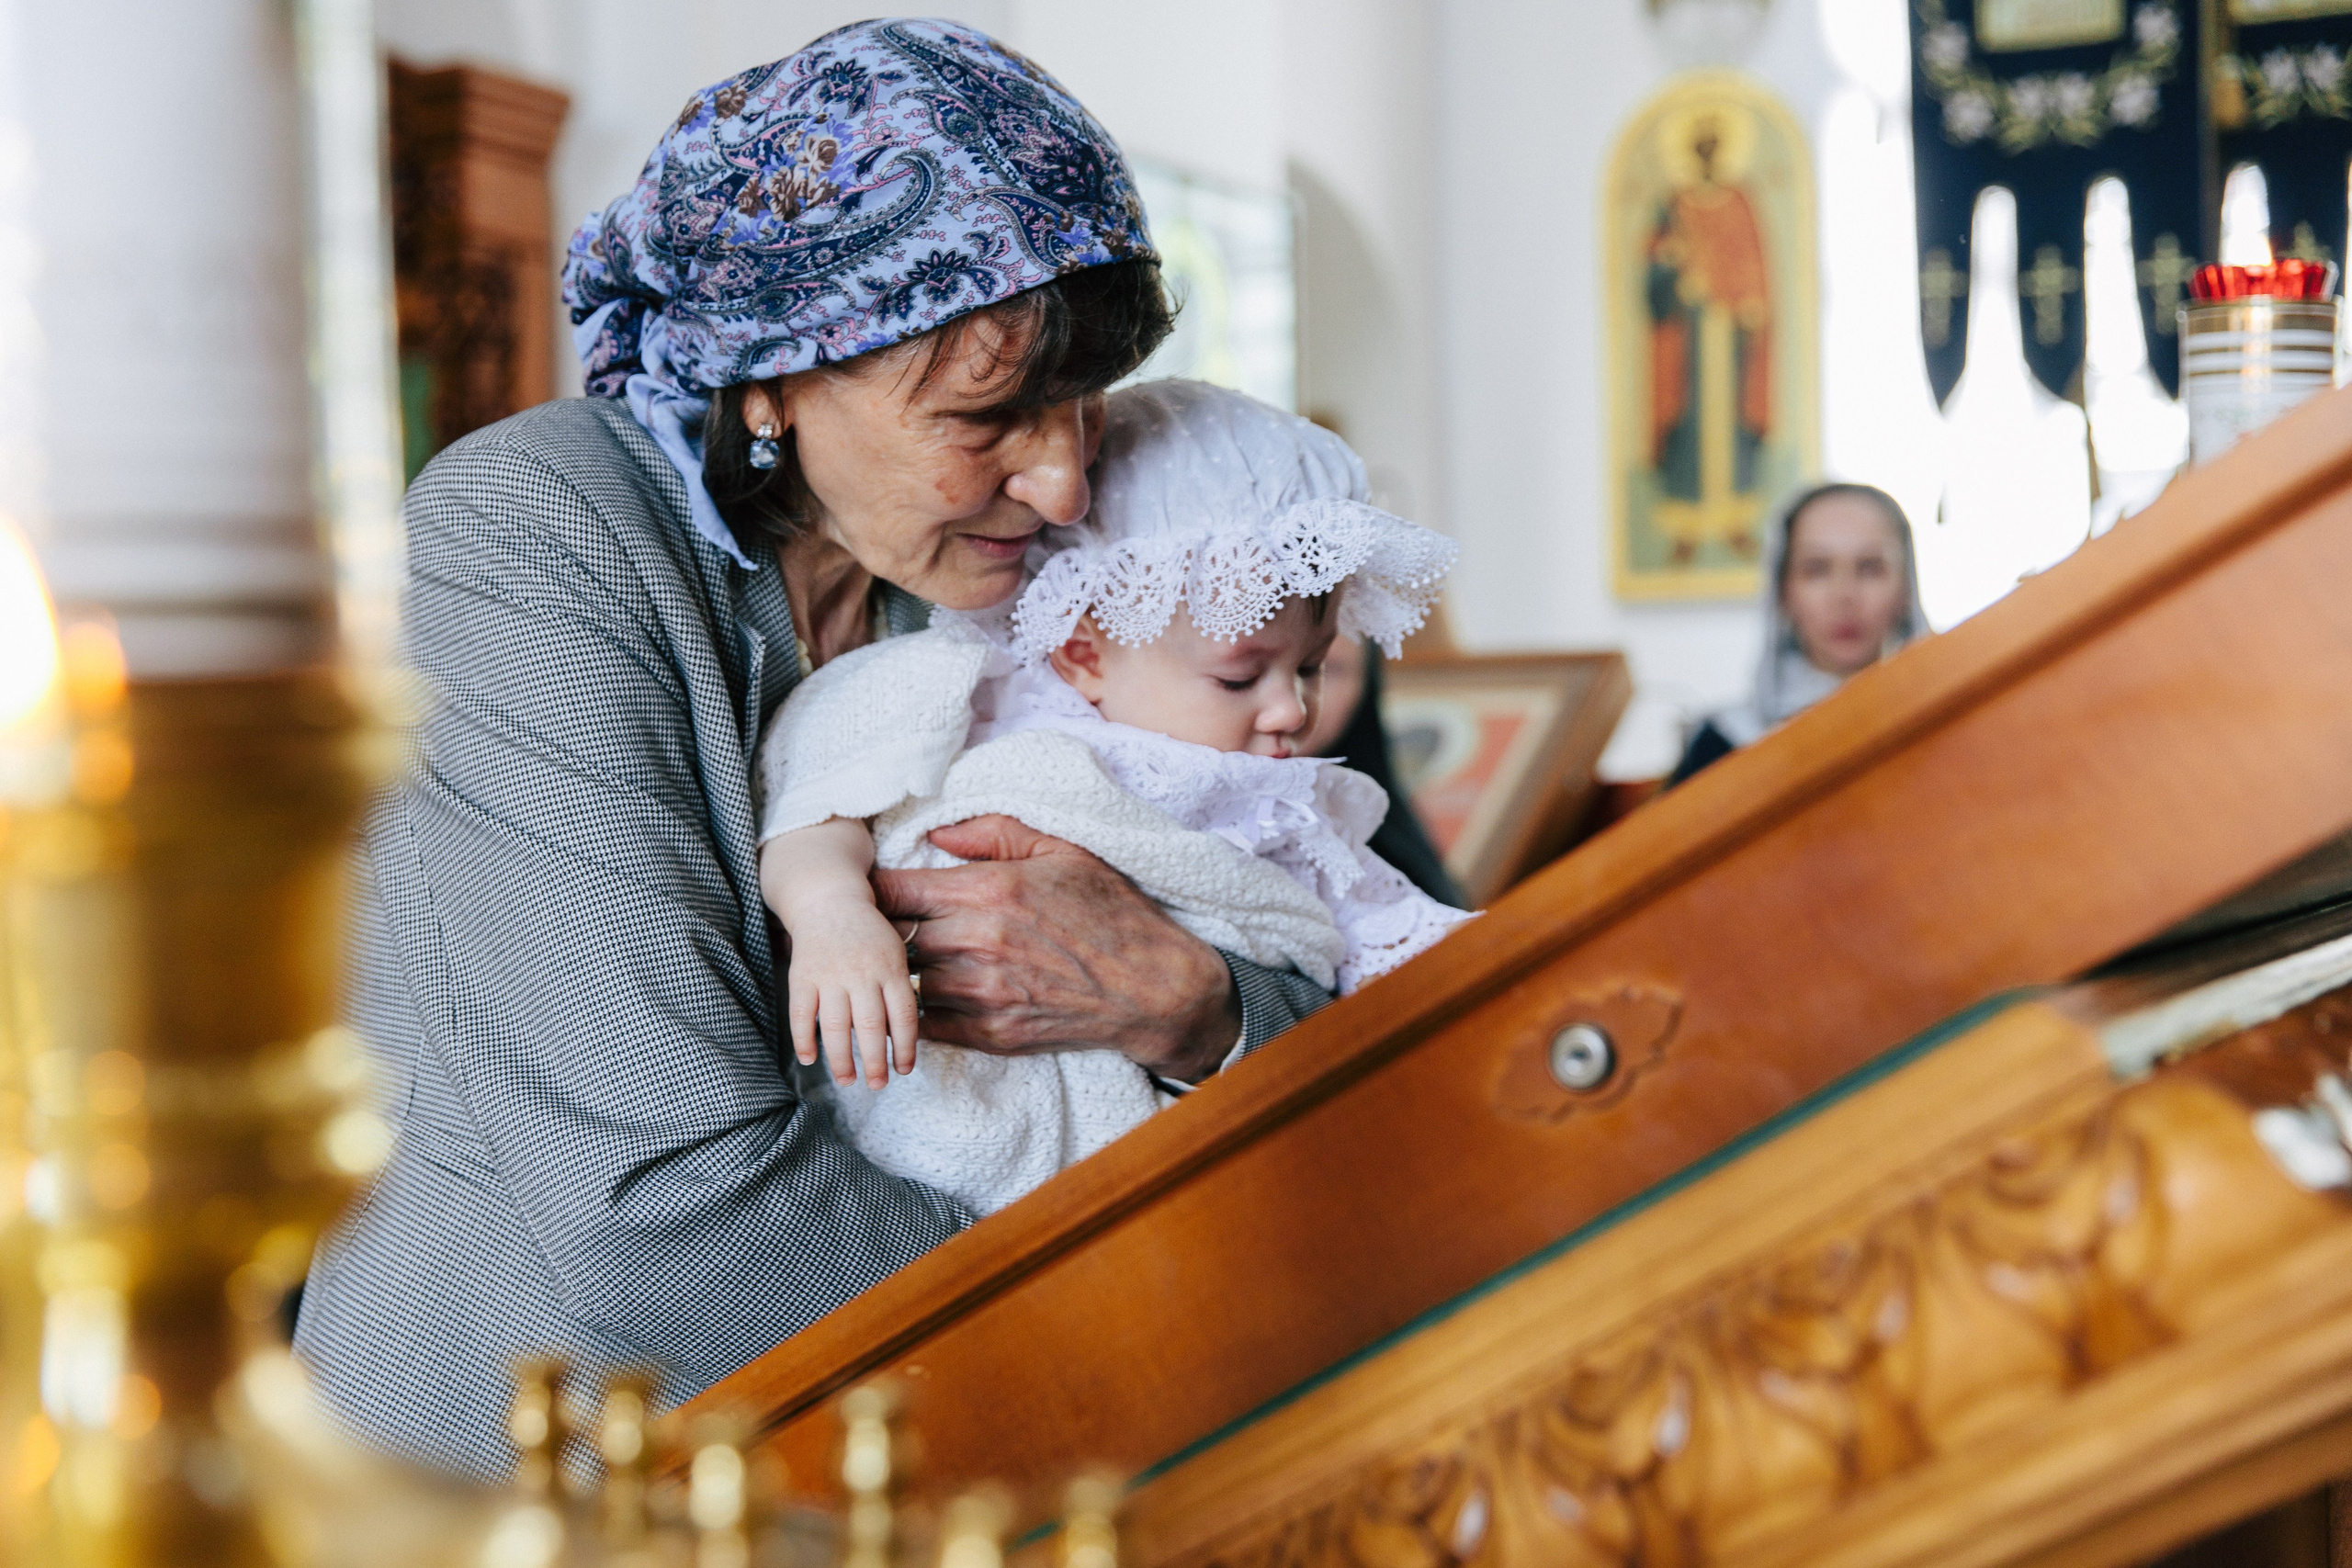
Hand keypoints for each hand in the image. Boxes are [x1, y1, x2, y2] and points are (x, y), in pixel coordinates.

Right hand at [782, 899, 920, 1089]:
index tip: (904, 1070)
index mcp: (890, 968)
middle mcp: (860, 973)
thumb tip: (898, 1040)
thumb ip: (897, 991)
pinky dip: (803, 1039)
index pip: (903, 1016)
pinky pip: (801, 1014)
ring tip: (848, 1081)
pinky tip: (810, 1060)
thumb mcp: (894, 954)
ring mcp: (829, 975)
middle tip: (878, 1085)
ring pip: (834, 1026)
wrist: (829, 900)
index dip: (905, 1047)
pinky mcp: (802, 977)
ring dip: (841, 1059)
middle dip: (875, 1061)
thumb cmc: (868, 936)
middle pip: (870, 1026)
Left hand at [871, 816, 1242, 1083]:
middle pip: (892, 937)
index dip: (874, 888)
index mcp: (990, 890)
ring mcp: (983, 993)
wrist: (1155, 988)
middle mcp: (978, 942)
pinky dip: (921, 1012)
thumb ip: (994, 832)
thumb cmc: (1112, 913)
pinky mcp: (992, 1034)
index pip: (894, 889)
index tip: (873, 890)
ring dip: (904, 973)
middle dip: (883, 932)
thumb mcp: (1064, 852)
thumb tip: (935, 833)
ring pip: (907, 982)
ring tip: (907, 964)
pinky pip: (928, 1025)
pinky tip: (931, 998)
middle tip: (880, 928)